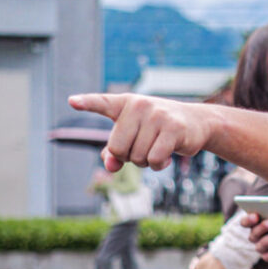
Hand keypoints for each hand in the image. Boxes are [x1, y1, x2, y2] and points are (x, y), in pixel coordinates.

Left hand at [69, 93, 204, 171]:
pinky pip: (154, 160)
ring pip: (137, 157)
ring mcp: (157, 116)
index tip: (72, 101)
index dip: (87, 103)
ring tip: (158, 148)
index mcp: (125, 104)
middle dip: (129, 157)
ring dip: (146, 162)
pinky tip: (167, 156)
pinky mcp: (173, 129)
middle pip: (117, 148)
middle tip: (143, 147)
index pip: (102, 103)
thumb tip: (111, 166)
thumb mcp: (134, 137)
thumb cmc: (157, 130)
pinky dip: (159, 165)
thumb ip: (114, 152)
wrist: (195, 123)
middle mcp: (139, 106)